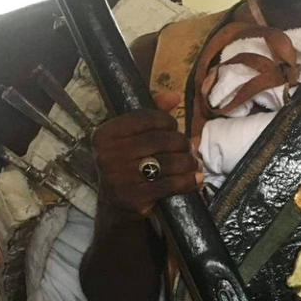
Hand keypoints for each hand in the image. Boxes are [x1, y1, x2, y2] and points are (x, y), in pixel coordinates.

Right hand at [92, 91, 198, 216]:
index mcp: (105, 135)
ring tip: (194, 162)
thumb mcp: (132, 137)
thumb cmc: (128, 163)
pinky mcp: (134, 198)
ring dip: (188, 161)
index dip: (167, 121)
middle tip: (189, 147)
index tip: (175, 127)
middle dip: (181, 143)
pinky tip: (195, 178)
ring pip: (167, 163)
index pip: (144, 118)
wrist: (116, 205)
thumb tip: (173, 96)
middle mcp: (107, 156)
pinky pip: (170, 184)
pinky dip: (187, 180)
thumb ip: (151, 114)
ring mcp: (119, 179)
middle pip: (159, 140)